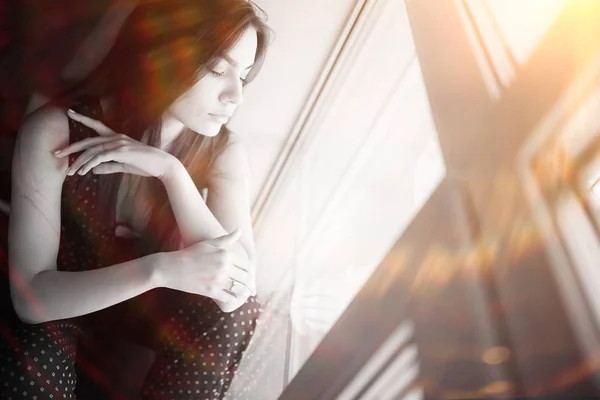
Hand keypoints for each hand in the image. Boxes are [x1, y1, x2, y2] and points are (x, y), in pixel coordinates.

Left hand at [54, 109, 178, 179]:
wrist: (162, 165)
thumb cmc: (146, 165)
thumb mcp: (124, 165)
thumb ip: (108, 166)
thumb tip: (93, 170)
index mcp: (117, 138)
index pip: (97, 125)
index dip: (83, 118)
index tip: (70, 112)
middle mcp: (116, 137)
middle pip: (88, 140)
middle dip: (71, 148)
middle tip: (56, 154)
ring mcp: (119, 143)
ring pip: (92, 151)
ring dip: (79, 162)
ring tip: (69, 172)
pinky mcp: (121, 152)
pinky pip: (100, 157)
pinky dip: (90, 164)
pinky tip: (83, 171)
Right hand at [158, 229, 254, 303]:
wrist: (170, 267)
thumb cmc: (190, 253)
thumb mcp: (209, 243)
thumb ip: (226, 238)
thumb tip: (239, 230)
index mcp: (225, 254)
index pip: (248, 265)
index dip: (251, 272)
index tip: (251, 275)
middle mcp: (223, 266)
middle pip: (246, 277)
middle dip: (250, 283)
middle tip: (251, 287)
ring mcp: (217, 280)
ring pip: (240, 289)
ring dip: (245, 292)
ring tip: (245, 294)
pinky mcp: (211, 291)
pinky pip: (229, 298)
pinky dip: (234, 300)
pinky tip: (234, 299)